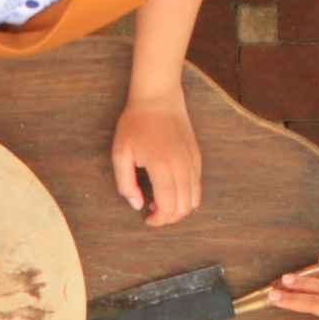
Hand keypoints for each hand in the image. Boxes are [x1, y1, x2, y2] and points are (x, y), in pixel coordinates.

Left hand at [112, 89, 201, 226]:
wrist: (158, 98)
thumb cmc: (135, 125)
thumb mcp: (120, 154)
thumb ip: (126, 184)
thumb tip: (138, 205)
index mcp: (162, 168)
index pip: (168, 206)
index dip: (158, 220)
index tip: (147, 220)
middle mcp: (182, 167)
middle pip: (183, 207)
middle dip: (168, 218)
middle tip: (153, 213)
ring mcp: (192, 162)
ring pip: (194, 199)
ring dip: (179, 209)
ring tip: (161, 203)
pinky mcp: (197, 157)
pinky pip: (197, 186)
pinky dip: (187, 197)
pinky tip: (172, 191)